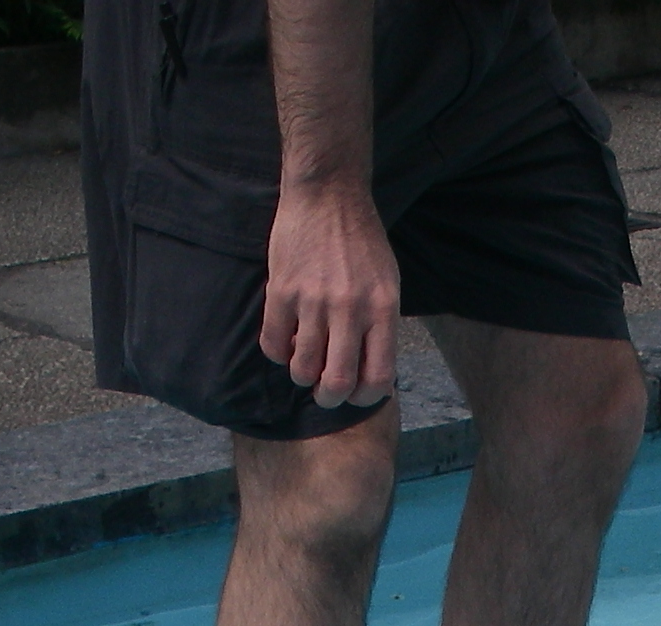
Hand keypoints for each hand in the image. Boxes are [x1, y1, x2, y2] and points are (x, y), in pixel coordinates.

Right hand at [262, 182, 398, 408]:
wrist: (328, 193)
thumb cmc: (361, 241)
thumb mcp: (387, 282)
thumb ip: (380, 327)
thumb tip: (370, 375)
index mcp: (382, 308)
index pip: (377, 378)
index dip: (363, 397)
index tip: (354, 392)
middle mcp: (350, 308)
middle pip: (336, 383)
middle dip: (328, 397)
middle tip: (323, 390)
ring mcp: (313, 300)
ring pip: (302, 368)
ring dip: (301, 374)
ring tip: (304, 359)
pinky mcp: (281, 290)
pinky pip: (273, 344)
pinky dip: (278, 352)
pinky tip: (286, 339)